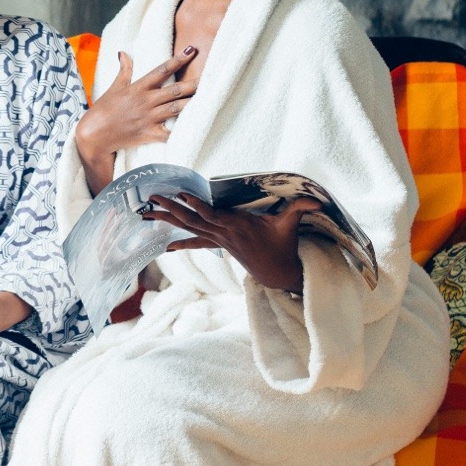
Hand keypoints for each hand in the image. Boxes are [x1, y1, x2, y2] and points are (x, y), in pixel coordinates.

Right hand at [75, 48, 197, 193]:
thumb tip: (123, 52)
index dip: (178, 60)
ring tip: (209, 99)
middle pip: (175, 90)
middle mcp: (146, 101)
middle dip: (193, 84)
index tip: (192, 51)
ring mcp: (149, 118)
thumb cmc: (103, 110)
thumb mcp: (114, 88)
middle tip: (210, 78)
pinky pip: (169, 134)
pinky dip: (181, 132)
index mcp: (138, 88)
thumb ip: (124, 70)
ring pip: (176, 109)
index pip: (162, 70)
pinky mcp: (149, 134)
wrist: (94, 135)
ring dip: (192, 104)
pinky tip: (195, 129)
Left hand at [141, 193, 322, 292]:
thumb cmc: (282, 244)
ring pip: (188, 228)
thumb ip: (300, 209)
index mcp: (237, 226)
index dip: (197, 204)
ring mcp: (218, 239)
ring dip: (168, 219)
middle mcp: (223, 233)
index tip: (182, 194)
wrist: (277, 272)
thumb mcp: (290, 225)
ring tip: (148, 213)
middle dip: (171, 208)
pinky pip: (195, 240)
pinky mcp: (218, 243)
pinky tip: (165, 245)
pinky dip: (180, 240)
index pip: (212, 214)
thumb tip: (318, 200)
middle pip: (192, 219)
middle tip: (152, 198)